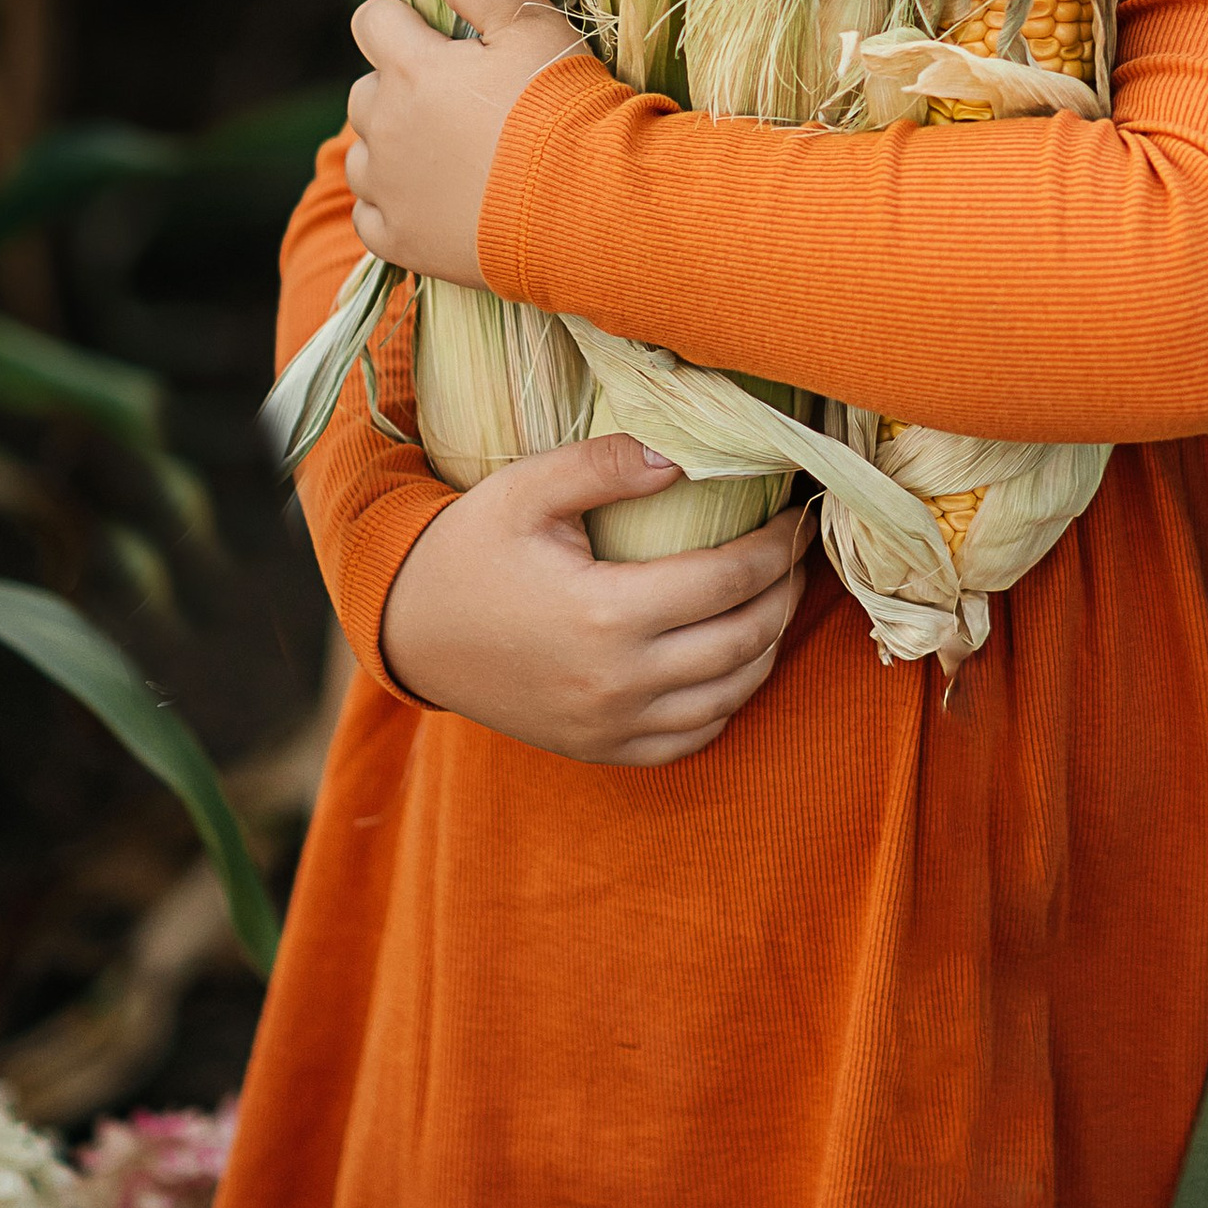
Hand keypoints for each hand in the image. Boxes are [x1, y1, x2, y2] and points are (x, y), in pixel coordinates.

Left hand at [347, 0, 583, 285]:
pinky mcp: (401, 241)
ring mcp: (389, 189)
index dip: (402, 21)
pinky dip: (393, 205)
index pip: (371, 20)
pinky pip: (371, 216)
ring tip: (449, 153)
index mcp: (411, 69)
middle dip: (398, 88)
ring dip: (391, 148)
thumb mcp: (534, 26)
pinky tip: (435, 201)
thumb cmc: (563, 107)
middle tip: (458, 99)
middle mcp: (385, 128)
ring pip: (362, 155)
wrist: (585, 205)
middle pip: (364, 91)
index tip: (439, 36)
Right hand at [379, 435, 810, 761]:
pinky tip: (733, 660)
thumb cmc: (468, 551)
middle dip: (786, 591)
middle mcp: (618, 681)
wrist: (408, 633)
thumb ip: (606, 465)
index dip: (779, 545)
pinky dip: (727, 701)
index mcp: (607, 613)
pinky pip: (691, 739)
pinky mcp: (600, 748)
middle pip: (745, 639)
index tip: (797, 514)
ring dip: (768, 645)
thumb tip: (684, 459)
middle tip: (799, 552)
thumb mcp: (525, 489)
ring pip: (730, 694)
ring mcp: (611, 725)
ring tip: (776, 597)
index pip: (730, 578)